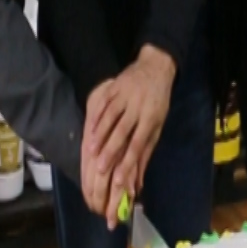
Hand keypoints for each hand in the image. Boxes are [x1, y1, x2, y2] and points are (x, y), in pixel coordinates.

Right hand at [83, 46, 176, 228]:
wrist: (155, 67)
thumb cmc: (157, 103)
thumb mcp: (158, 126)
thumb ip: (146, 150)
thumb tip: (139, 178)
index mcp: (151, 119)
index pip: (138, 143)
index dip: (128, 162)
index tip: (119, 180)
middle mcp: (138, 108)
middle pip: (122, 132)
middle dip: (111, 152)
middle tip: (101, 170)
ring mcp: (125, 97)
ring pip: (110, 118)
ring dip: (100, 137)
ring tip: (91, 154)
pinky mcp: (114, 88)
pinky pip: (103, 105)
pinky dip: (95, 119)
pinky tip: (88, 133)